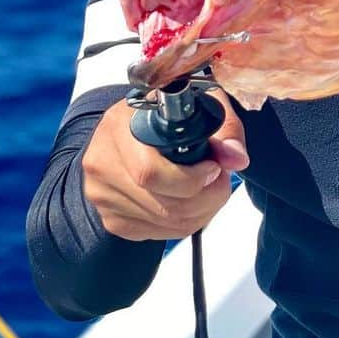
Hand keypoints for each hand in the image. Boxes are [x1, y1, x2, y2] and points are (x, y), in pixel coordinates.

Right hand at [82, 92, 248, 241]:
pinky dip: (184, 222)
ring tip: (210, 188)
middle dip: (207, 198)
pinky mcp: (112, 219)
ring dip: (201, 212)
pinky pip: (157, 233)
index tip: (215, 167)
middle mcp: (102, 162)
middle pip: (162, 205)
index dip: (191, 178)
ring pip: (165, 223)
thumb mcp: (199, 104)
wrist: (130, 127)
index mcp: (119, 126)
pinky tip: (192, 201)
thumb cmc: (166, 113)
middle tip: (222, 181)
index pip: (150, 173)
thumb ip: (225, 128)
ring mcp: (102, 195)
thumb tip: (237, 159)